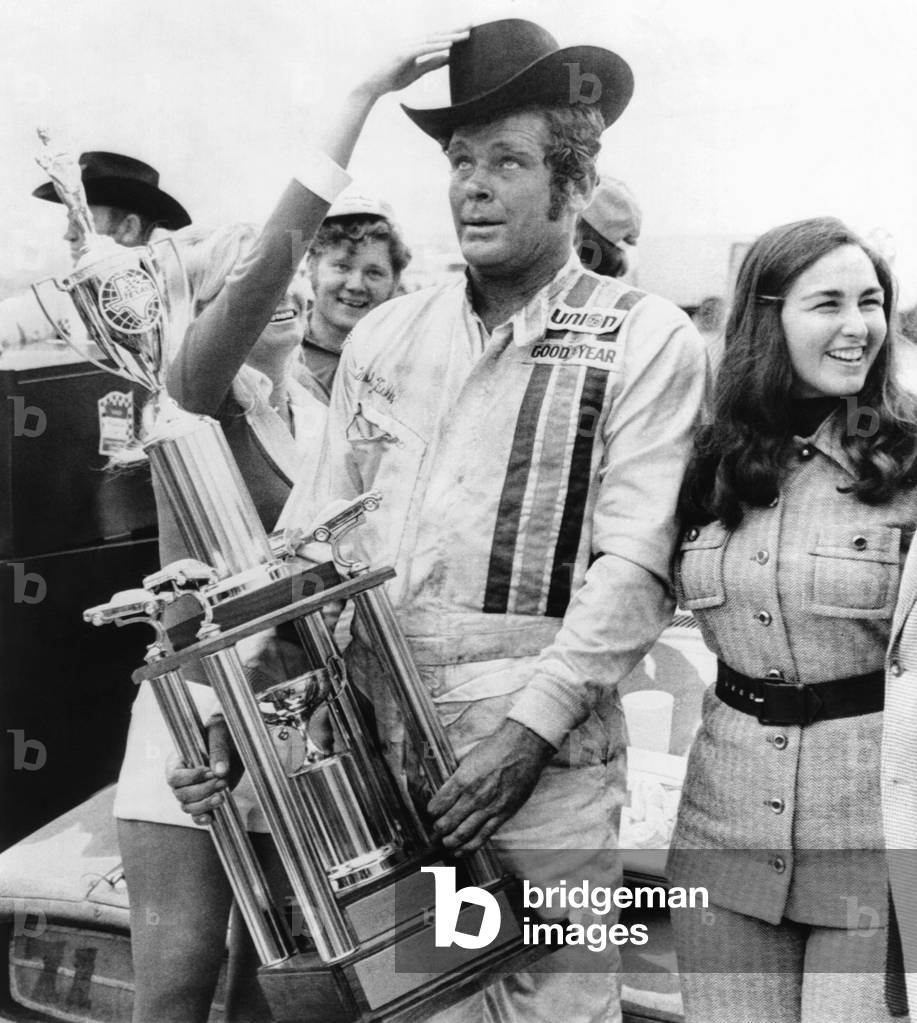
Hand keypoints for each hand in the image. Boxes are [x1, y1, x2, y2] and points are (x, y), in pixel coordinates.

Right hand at [166, 715, 241, 826]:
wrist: (236, 742)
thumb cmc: (222, 732)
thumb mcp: (220, 732)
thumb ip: (218, 749)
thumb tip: (220, 772)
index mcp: (177, 761)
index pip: (174, 777)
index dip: (191, 778)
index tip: (210, 771)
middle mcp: (181, 779)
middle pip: (181, 795)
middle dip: (203, 790)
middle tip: (222, 781)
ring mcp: (192, 791)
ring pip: (188, 807)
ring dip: (205, 804)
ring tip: (223, 795)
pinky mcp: (204, 800)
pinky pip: (196, 816)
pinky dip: (202, 819)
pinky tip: (212, 818)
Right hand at [357, 29, 469, 99]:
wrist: (370, 85)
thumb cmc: (390, 79)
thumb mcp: (416, 72)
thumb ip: (431, 64)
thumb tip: (448, 58)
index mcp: (414, 45)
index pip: (436, 37)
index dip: (451, 33)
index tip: (466, 30)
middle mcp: (411, 42)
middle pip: (436, 34)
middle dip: (454, 30)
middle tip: (471, 25)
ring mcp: (405, 47)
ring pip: (431, 40)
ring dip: (449, 37)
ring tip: (465, 36)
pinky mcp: (402, 55)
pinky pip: (423, 49)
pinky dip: (436, 47)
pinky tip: (449, 46)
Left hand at [427, 720, 554, 854]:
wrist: (523, 748)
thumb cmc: (496, 749)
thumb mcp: (469, 759)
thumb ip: (457, 778)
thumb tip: (446, 792)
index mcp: (462, 780)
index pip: (438, 805)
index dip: (431, 812)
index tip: (431, 814)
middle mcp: (473, 796)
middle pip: (447, 823)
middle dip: (437, 831)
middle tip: (434, 833)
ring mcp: (488, 807)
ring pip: (463, 833)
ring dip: (450, 841)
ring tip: (445, 844)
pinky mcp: (503, 814)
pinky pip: (483, 835)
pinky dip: (469, 846)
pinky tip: (461, 851)